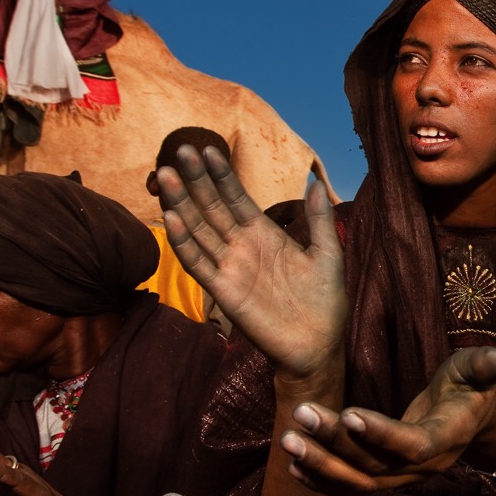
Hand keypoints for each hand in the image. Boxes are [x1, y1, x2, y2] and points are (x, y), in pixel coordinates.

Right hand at [157, 146, 345, 387]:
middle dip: (196, 180)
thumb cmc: (325, 301)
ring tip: (167, 176)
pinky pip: (198, 263)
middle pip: (212, 207)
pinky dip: (183, 242)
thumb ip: (318, 221)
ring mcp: (230, 267)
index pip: (236, 197)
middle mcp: (242, 246)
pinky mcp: (224, 291)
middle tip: (180, 150)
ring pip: (199, 229)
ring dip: (182, 203)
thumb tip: (316, 183)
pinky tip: (172, 218)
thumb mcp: (328, 255)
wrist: (318, 345)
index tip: (208, 150)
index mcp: (265, 233)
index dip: (222, 175)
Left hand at [276, 346, 495, 495]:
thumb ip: (484, 367)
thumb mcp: (478, 371)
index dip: (381, 434)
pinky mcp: (386, 480)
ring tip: (288, 440)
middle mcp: (423, 467)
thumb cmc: (470, 389)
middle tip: (300, 415)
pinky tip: (294, 465)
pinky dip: (322, 481)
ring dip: (320, 465)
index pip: (412, 444)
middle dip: (334, 442)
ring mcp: (403, 478)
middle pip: (374, 465)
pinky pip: (351, 489)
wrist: (472, 423)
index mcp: (447, 438)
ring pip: (358, 483)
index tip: (347, 414)